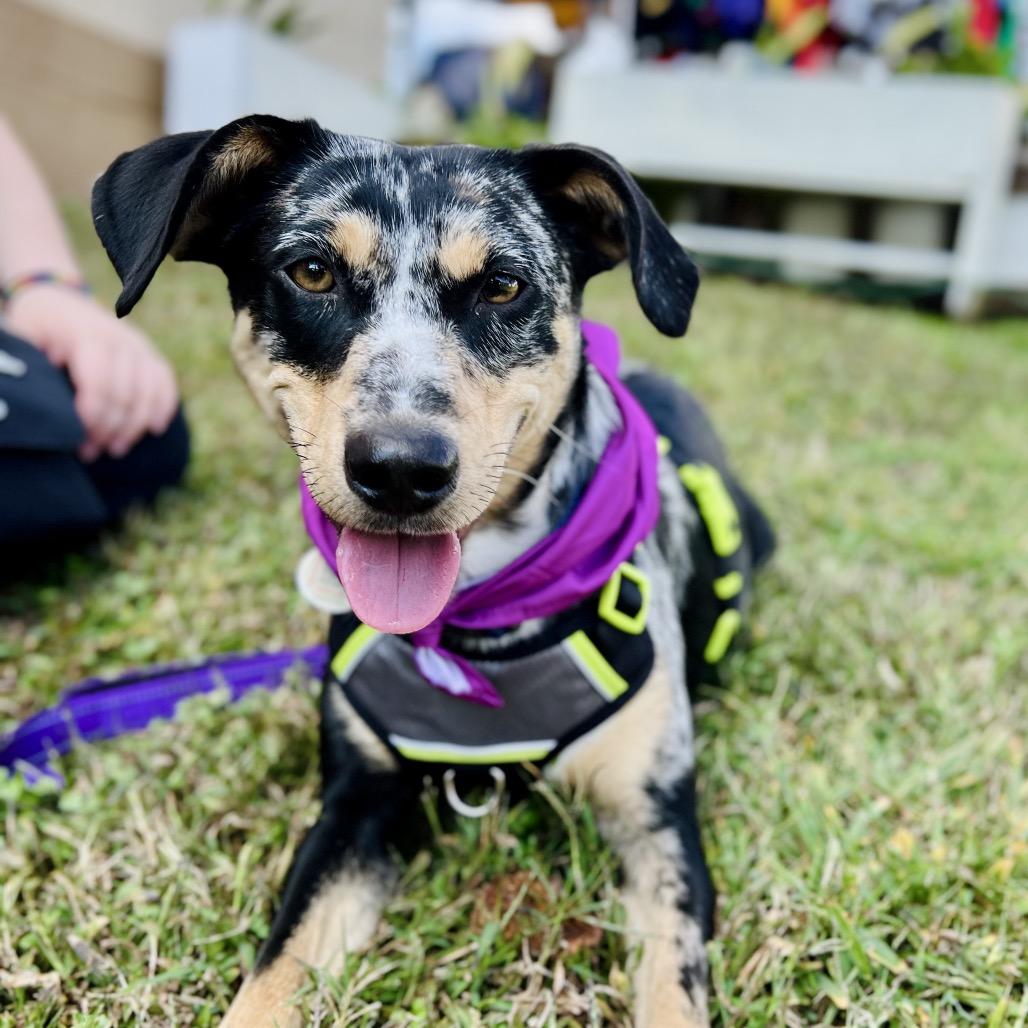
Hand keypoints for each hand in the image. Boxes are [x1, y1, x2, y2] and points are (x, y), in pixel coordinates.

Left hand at [5, 285, 178, 460]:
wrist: (57, 300)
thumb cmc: (36, 329)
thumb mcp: (25, 341)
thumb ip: (37, 369)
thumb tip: (51, 407)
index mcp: (84, 334)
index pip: (99, 381)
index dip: (93, 415)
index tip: (79, 441)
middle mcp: (118, 337)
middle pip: (125, 392)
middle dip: (109, 428)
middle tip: (89, 452)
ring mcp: (138, 344)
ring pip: (148, 392)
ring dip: (134, 426)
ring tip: (116, 448)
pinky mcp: (149, 352)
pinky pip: (165, 381)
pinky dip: (164, 406)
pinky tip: (154, 429)